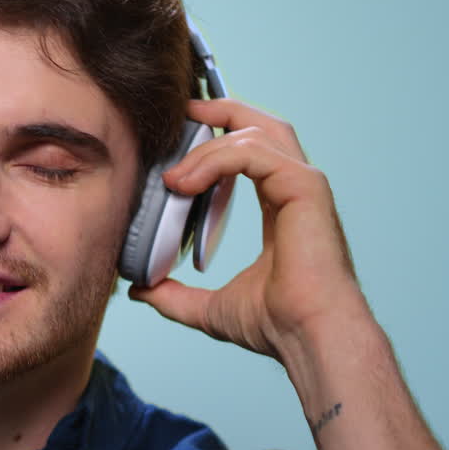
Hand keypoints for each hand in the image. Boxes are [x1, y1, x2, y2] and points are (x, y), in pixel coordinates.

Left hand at [128, 98, 369, 362]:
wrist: (308, 339)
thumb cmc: (276, 325)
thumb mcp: (209, 307)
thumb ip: (175, 295)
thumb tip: (140, 291)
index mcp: (280, 207)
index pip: (252, 150)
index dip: (217, 134)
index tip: (180, 134)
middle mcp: (295, 188)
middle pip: (261, 123)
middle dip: (220, 110)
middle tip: (180, 114)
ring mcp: (304, 185)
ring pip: (254, 133)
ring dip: (206, 146)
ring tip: (172, 177)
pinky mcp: (305, 188)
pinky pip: (255, 152)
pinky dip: (216, 159)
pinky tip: (186, 182)